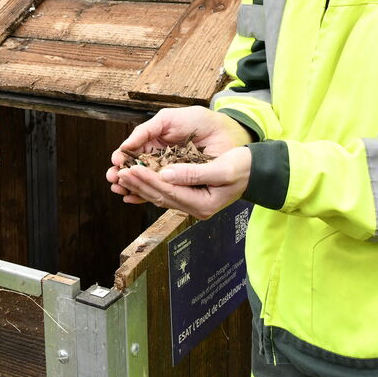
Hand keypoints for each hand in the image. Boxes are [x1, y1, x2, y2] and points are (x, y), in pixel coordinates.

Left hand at [113, 146, 250, 219]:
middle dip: (139, 184)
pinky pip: (167, 194)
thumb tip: (166, 173)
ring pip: (161, 197)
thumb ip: (194, 173)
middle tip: (119, 172)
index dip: (147, 180)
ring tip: (124, 175)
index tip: (130, 169)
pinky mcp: (192, 198)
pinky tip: (137, 184)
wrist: (258, 172)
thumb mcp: (223, 168)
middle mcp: (196, 209)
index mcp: (203, 204)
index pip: (168, 191)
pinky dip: (151, 188)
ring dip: (141, 187)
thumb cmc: (244, 167)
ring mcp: (193, 205)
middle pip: (161, 197)